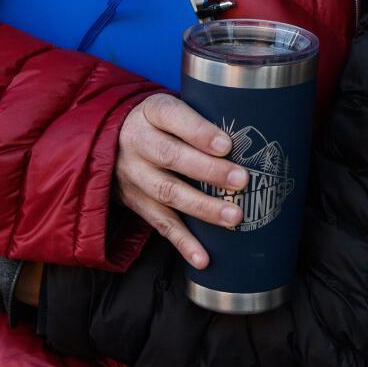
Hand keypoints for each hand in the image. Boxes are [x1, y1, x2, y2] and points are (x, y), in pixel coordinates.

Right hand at [116, 94, 247, 268]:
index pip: (172, 116)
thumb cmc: (160, 124)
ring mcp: (135, 176)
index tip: (226, 144)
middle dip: (209, 171)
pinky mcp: (137, 204)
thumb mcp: (173, 108)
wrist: (112, 143)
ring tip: (234, 217)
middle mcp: (139, 143)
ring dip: (203, 208)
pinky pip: (161, 225)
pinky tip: (203, 258)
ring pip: (168, 192)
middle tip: (241, 180)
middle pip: (171, 156)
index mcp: (152, 111)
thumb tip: (255, 132)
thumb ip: (203, 116)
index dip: (199, 132)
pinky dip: (184, 243)